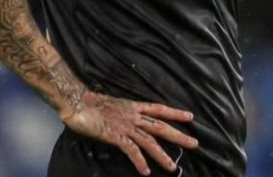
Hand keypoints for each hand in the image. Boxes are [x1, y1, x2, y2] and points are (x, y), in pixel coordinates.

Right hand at [61, 91, 198, 174]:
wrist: (77, 101)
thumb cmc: (91, 103)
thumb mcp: (113, 106)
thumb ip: (123, 113)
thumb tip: (128, 118)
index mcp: (134, 107)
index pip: (159, 109)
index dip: (175, 113)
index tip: (190, 117)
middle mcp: (133, 116)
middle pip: (161, 126)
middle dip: (179, 136)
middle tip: (195, 144)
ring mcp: (126, 126)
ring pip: (149, 142)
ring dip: (162, 156)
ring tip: (172, 167)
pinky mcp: (115, 135)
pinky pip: (131, 150)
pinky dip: (139, 161)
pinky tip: (145, 172)